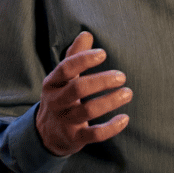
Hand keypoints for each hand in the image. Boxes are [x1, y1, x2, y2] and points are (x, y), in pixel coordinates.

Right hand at [36, 31, 131, 156]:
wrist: (46, 134)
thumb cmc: (60, 97)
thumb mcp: (62, 78)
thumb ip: (74, 56)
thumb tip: (86, 34)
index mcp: (52, 83)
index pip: (66, 68)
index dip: (84, 60)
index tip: (103, 54)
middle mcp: (56, 102)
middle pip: (78, 89)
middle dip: (101, 81)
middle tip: (122, 76)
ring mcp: (65, 121)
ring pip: (88, 111)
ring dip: (110, 101)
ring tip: (128, 93)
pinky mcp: (75, 138)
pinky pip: (94, 135)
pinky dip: (111, 127)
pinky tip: (125, 118)